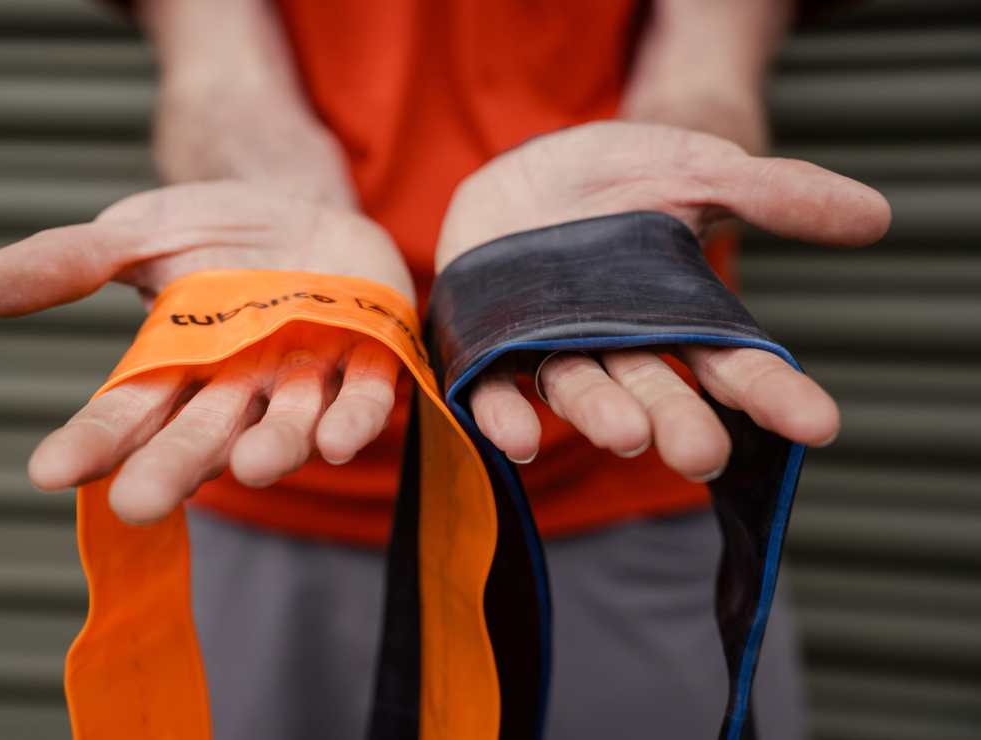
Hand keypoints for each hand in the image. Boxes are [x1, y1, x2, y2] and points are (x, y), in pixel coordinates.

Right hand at [0, 181, 413, 523]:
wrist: (302, 202)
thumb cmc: (216, 232)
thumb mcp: (141, 234)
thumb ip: (73, 261)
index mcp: (177, 366)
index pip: (126, 412)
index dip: (92, 441)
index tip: (50, 470)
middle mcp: (239, 387)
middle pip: (202, 434)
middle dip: (173, 466)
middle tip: (140, 502)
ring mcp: (304, 378)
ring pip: (285, 426)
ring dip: (271, 449)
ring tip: (249, 465)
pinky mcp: (368, 359)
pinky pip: (364, 400)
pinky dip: (353, 421)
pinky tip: (338, 441)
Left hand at [437, 121, 890, 478]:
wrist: (533, 167)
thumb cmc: (624, 175)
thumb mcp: (701, 171)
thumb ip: (774, 194)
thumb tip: (874, 216)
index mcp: (679, 318)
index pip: (734, 363)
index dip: (772, 393)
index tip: (817, 423)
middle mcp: (619, 347)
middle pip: (656, 392)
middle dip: (679, 423)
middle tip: (702, 454)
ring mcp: (554, 349)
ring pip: (580, 392)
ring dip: (600, 417)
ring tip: (624, 435)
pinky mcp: (491, 342)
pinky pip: (494, 387)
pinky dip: (503, 415)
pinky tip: (517, 439)